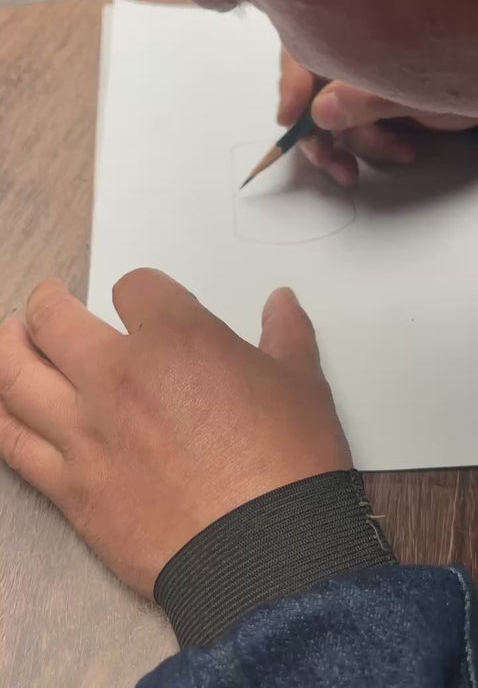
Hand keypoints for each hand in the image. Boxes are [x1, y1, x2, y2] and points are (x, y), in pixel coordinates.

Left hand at [0, 269, 350, 597]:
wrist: (268, 553)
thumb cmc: (288, 463)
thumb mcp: (300, 384)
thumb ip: (286, 334)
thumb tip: (283, 302)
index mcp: (176, 339)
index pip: (135, 288)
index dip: (142, 291)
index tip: (147, 305)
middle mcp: (118, 376)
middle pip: (55, 319)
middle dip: (50, 303)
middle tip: (50, 302)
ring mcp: (86, 432)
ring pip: (17, 375)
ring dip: (9, 347)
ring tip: (10, 337)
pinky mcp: (72, 488)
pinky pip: (14, 445)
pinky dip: (0, 417)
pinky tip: (0, 404)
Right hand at [280, 49, 477, 186]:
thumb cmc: (467, 62)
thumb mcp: (415, 84)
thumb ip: (366, 96)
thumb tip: (319, 111)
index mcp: (354, 28)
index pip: (304, 49)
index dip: (292, 83)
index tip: (290, 119)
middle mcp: (353, 51)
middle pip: (312, 91)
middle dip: (318, 134)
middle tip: (330, 162)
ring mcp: (366, 78)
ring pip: (335, 118)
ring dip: (353, 147)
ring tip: (383, 158)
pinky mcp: (380, 103)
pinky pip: (361, 130)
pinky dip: (377, 147)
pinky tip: (403, 151)